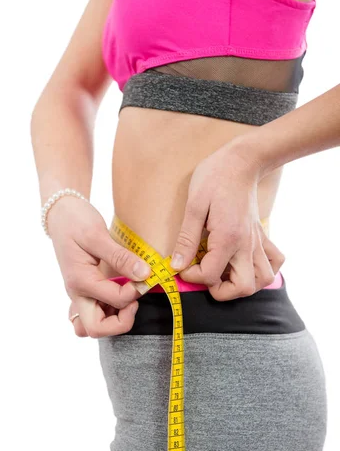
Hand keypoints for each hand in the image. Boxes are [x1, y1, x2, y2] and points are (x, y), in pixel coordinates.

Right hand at [47, 195, 150, 336]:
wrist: (60, 215)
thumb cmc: (76, 221)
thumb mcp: (97, 234)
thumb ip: (120, 257)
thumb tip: (144, 274)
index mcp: (81, 280)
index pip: (115, 300)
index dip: (134, 292)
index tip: (144, 276)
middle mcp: (77, 293)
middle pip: (96, 329)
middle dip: (120, 322)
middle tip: (134, 301)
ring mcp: (79, 295)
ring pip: (92, 327)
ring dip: (113, 321)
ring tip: (127, 300)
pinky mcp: (84, 292)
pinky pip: (93, 315)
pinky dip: (109, 314)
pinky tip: (120, 295)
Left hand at [170, 141, 284, 300]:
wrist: (242, 160)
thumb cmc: (214, 178)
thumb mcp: (194, 206)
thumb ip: (186, 239)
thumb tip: (176, 265)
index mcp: (228, 238)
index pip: (211, 275)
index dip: (191, 276)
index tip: (181, 266)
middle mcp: (247, 244)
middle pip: (244, 287)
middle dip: (221, 291)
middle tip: (205, 275)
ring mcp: (257, 241)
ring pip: (263, 279)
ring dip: (242, 284)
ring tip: (223, 272)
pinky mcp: (262, 235)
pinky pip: (274, 261)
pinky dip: (262, 270)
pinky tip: (244, 263)